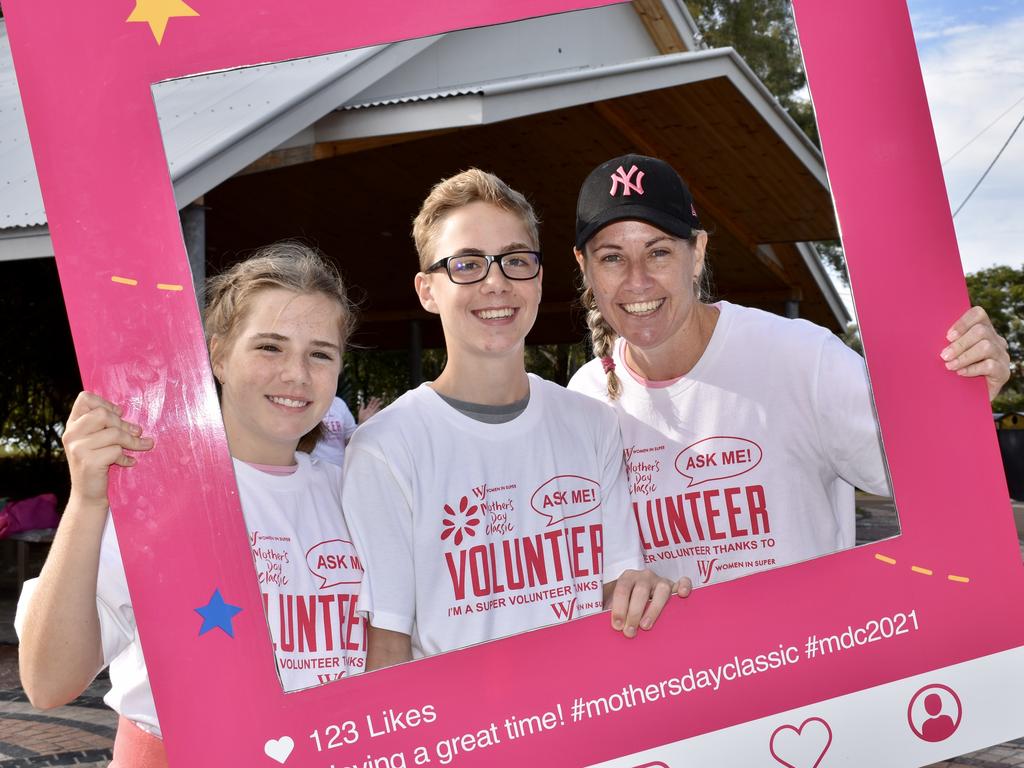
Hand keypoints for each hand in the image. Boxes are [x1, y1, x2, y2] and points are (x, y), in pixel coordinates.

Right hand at [62, 391, 153, 506]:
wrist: (88, 495)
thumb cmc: (98, 463)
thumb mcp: (98, 441)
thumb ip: (105, 425)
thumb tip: (125, 412)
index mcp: (72, 425)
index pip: (85, 399)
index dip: (106, 403)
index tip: (119, 414)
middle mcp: (71, 434)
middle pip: (103, 414)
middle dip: (124, 424)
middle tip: (137, 432)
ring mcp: (77, 448)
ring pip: (113, 433)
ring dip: (133, 441)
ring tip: (143, 446)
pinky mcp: (88, 462)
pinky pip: (116, 450)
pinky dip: (126, 457)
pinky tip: (129, 462)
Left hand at [357, 396, 382, 422]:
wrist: (361, 423)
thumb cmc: (361, 418)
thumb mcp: (361, 411)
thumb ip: (362, 406)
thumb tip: (363, 402)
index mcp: (368, 409)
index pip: (370, 404)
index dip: (372, 401)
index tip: (374, 397)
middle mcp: (370, 411)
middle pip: (374, 405)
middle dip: (376, 402)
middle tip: (379, 398)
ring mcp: (372, 413)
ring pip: (376, 408)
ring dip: (378, 405)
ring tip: (381, 402)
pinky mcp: (373, 415)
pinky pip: (376, 412)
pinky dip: (378, 410)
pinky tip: (380, 408)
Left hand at [605, 570, 691, 637]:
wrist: (637, 596)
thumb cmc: (625, 605)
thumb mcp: (613, 605)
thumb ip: (610, 613)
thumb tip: (603, 630)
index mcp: (627, 578)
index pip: (622, 590)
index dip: (618, 607)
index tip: (616, 625)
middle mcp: (644, 577)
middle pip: (640, 591)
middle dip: (633, 613)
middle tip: (629, 632)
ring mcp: (660, 581)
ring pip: (661, 590)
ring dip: (654, 609)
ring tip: (646, 626)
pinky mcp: (675, 586)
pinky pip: (683, 582)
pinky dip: (684, 587)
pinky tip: (683, 595)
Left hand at [941, 306, 1010, 400]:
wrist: (965, 397)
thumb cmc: (953, 371)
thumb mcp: (949, 354)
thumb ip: (945, 343)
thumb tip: (924, 333)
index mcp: (982, 330)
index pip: (978, 314)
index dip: (963, 322)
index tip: (947, 336)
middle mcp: (995, 340)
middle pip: (981, 331)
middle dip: (960, 343)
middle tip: (943, 355)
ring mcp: (1001, 355)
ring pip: (986, 347)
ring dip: (964, 356)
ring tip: (949, 366)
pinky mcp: (1003, 372)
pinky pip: (990, 365)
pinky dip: (972, 369)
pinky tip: (960, 373)